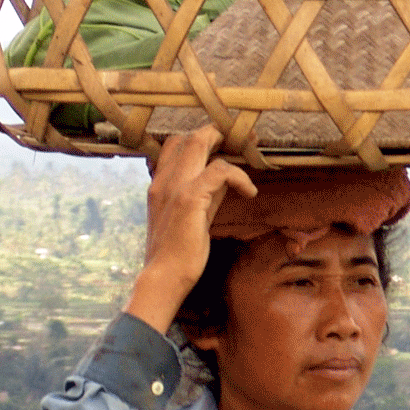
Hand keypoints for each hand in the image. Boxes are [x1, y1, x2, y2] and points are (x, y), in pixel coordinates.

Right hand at [123, 127, 256, 333]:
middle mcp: (163, 181)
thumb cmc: (178, 253)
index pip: (174, 146)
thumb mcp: (193, 217)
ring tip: (249, 152)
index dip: (199, 138)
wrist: (163, 277)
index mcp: (160, 185)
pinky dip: (239, 177)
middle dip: (215, 132)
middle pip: (186, 138)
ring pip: (198, 144)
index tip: (223, 141)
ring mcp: (174, 187)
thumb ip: (206, 196)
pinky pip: (219, 171)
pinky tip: (250, 191)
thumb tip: (225, 180)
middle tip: (242, 136)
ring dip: (227, 145)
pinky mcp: (189, 198)